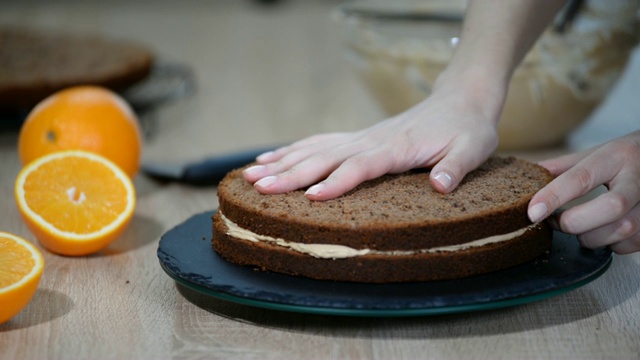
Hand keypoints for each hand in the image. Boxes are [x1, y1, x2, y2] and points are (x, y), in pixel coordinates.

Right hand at [242, 78, 501, 199]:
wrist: (459, 101)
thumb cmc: (467, 129)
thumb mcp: (473, 148)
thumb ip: (455, 167)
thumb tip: (441, 187)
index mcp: (397, 148)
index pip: (360, 166)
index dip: (336, 181)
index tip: (310, 196)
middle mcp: (371, 141)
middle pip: (324, 157)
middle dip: (290, 173)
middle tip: (259, 187)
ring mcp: (361, 137)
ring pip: (313, 148)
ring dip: (281, 162)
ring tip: (250, 175)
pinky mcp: (358, 138)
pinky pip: (318, 142)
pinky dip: (291, 150)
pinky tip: (270, 158)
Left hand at [528, 131, 639, 253]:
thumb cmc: (625, 157)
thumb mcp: (596, 153)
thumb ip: (563, 167)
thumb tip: (530, 177)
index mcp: (616, 156)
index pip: (581, 178)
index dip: (553, 197)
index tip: (532, 213)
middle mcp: (639, 178)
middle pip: (610, 208)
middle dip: (576, 222)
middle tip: (558, 223)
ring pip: (623, 230)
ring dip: (592, 236)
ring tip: (580, 227)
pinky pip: (630, 243)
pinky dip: (611, 244)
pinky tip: (604, 232)